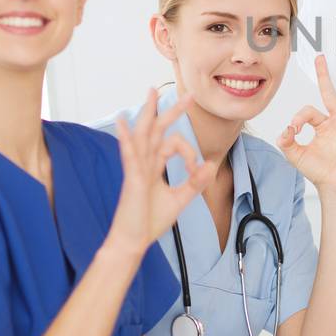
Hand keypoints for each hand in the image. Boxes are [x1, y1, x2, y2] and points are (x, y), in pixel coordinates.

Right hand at [108, 89, 216, 259]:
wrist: (132, 242)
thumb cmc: (150, 221)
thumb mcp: (179, 199)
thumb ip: (194, 182)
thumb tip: (211, 165)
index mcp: (153, 166)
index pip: (173, 145)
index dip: (190, 152)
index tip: (196, 169)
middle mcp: (144, 163)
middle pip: (156, 130)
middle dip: (169, 111)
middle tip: (185, 94)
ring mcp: (136, 170)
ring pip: (143, 136)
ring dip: (148, 114)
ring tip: (151, 93)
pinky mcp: (132, 179)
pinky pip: (129, 155)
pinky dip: (126, 138)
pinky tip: (123, 123)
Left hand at [277, 55, 335, 195]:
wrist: (334, 187)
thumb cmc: (318, 171)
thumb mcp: (296, 156)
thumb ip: (287, 142)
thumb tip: (285, 130)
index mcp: (320, 124)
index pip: (309, 110)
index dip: (299, 118)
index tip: (294, 130)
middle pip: (329, 93)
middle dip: (324, 75)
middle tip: (320, 58)